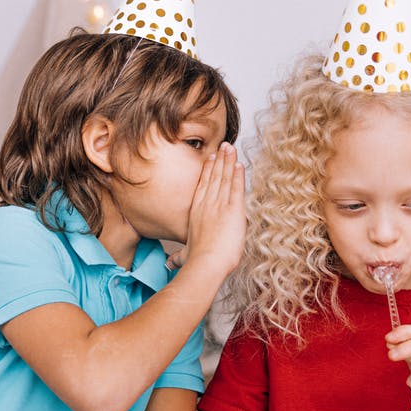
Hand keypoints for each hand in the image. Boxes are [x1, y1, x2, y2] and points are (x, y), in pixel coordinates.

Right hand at [182, 142, 244, 277]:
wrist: (206, 263)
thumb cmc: (197, 261)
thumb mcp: (184, 257)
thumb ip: (179, 257)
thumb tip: (170, 264)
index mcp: (196, 212)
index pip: (203, 186)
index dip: (208, 171)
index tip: (211, 159)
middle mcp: (207, 205)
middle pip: (214, 177)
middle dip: (219, 160)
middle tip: (223, 146)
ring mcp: (220, 205)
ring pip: (225, 178)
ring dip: (229, 162)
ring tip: (231, 148)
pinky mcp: (233, 209)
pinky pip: (236, 187)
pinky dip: (238, 175)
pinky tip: (239, 164)